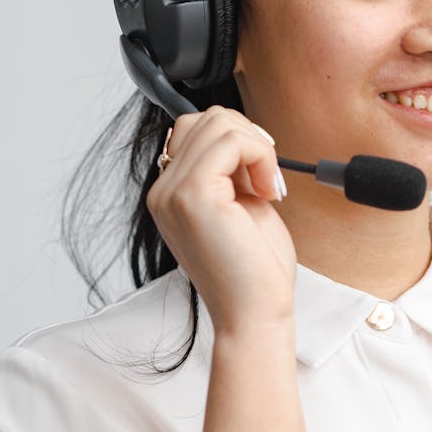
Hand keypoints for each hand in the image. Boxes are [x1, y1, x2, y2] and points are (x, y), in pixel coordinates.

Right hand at [146, 105, 295, 333]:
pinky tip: (268, 191)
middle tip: (267, 180)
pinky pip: (231, 141)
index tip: (261, 174)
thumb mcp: (239, 205)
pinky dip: (260, 155)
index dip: (237, 141)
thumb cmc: (254, 270)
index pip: (193, 129)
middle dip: (248, 138)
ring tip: (267, 188)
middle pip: (204, 118)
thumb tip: (241, 134)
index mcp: (171, 194)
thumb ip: (231, 170)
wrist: (254, 313)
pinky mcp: (193, 195)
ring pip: (218, 122)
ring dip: (257, 148)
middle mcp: (162, 191)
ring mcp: (172, 192)